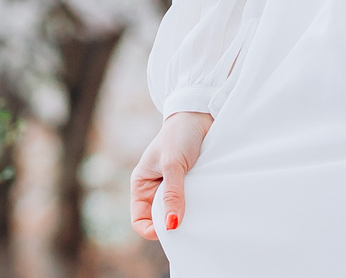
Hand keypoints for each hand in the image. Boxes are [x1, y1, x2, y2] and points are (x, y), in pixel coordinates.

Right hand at [130, 110, 212, 239]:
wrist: (201, 115)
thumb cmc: (179, 135)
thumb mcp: (173, 164)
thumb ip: (172, 194)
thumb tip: (171, 225)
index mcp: (142, 185)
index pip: (139, 220)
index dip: (150, 230)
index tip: (170, 230)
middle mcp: (155, 189)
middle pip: (159, 220)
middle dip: (170, 225)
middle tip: (188, 225)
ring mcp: (173, 188)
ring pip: (176, 214)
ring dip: (186, 217)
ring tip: (198, 214)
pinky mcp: (190, 185)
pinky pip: (191, 205)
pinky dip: (197, 209)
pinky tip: (205, 207)